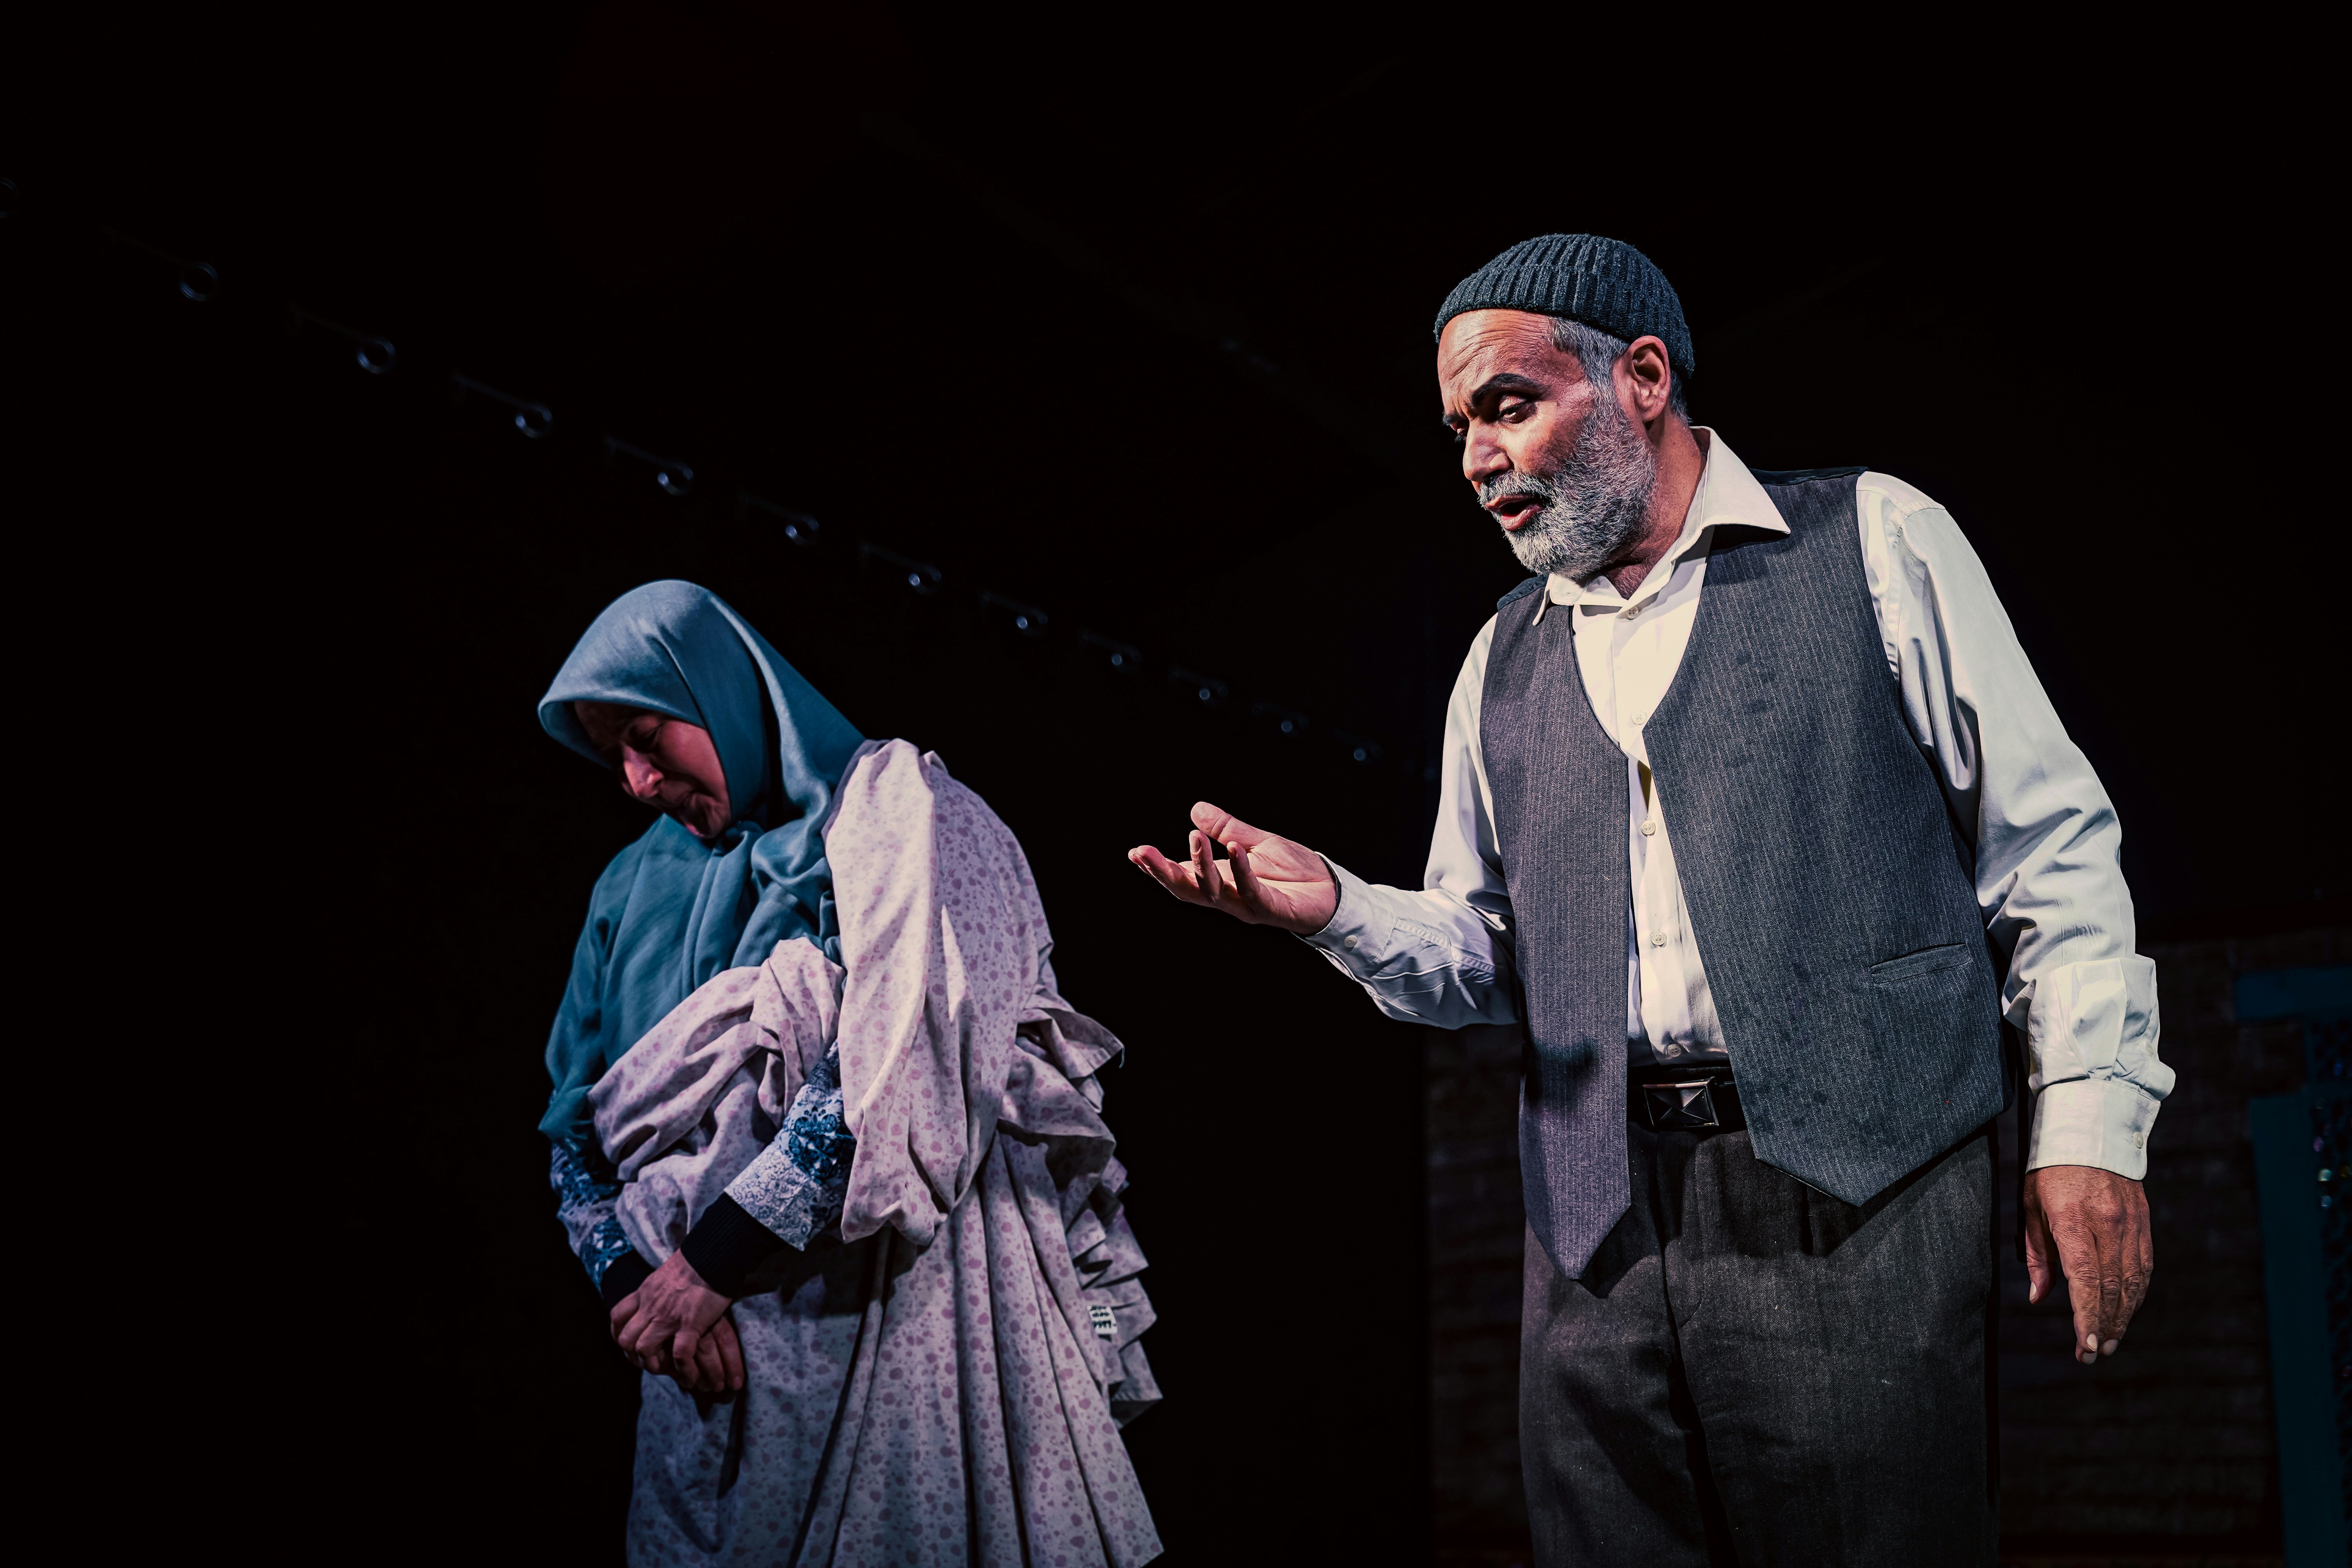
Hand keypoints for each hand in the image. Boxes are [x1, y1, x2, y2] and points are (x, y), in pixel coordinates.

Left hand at [610, 1251, 743, 1394]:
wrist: (712, 1255)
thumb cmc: (696, 1260)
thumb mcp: (666, 1272)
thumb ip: (658, 1287)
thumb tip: (661, 1291)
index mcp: (645, 1293)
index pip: (618, 1316)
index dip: (618, 1334)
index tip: (629, 1343)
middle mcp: (651, 1307)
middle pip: (626, 1339)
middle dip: (634, 1355)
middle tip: (650, 1362)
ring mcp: (668, 1317)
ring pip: (645, 1349)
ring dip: (655, 1364)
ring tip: (668, 1371)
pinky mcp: (690, 1324)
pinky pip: (679, 1355)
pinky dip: (683, 1369)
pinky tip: (689, 1374)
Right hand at [1127, 802, 1337, 934]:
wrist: (1333, 890)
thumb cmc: (1295, 871)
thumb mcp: (1258, 841)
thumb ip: (1227, 828)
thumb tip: (1195, 809)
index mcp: (1221, 882)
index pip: (1182, 876)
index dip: (1157, 867)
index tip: (1134, 852)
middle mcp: (1229, 898)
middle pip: (1188, 890)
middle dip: (1163, 873)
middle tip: (1142, 852)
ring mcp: (1248, 906)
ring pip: (1214, 893)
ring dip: (1201, 866)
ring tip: (1194, 837)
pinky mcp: (1272, 910)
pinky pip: (1252, 891)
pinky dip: (1241, 870)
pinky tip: (1234, 847)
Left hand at [2023, 1164, 2152, 1364]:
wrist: (2091, 1132)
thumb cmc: (2051, 1170)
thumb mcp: (2031, 1206)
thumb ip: (2038, 1255)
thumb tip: (2039, 1297)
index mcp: (2073, 1220)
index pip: (2084, 1279)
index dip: (2087, 1317)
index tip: (2087, 1346)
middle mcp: (2106, 1224)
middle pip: (2111, 1287)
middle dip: (2104, 1326)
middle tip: (2096, 1353)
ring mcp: (2130, 1224)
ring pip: (2132, 1281)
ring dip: (2123, 1316)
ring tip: (2111, 1341)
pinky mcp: (2143, 1223)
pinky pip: (2144, 1267)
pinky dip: (2137, 1294)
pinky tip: (2127, 1311)